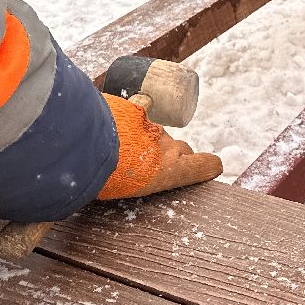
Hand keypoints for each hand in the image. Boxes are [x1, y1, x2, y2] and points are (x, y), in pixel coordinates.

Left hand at [97, 93, 221, 199]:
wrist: (90, 142)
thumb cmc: (106, 178)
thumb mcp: (124, 193)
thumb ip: (131, 186)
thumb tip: (106, 195)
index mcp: (171, 169)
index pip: (205, 165)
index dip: (209, 166)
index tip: (213, 167)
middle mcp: (167, 145)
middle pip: (182, 149)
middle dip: (174, 156)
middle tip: (156, 166)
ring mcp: (151, 125)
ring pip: (158, 133)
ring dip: (149, 141)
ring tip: (127, 149)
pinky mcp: (135, 109)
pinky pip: (141, 114)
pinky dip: (133, 121)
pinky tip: (118, 125)